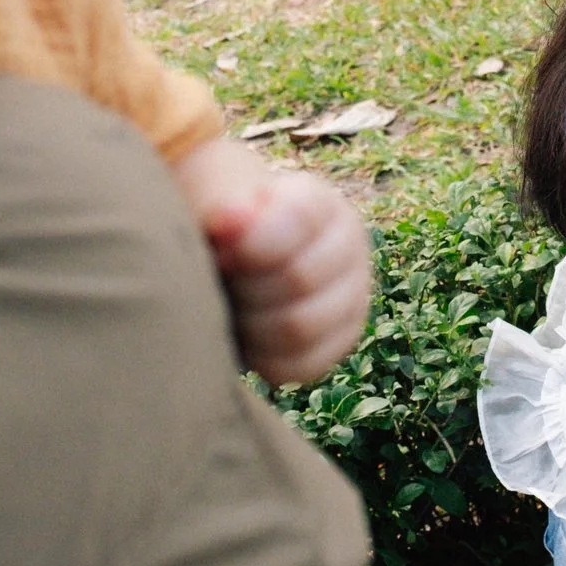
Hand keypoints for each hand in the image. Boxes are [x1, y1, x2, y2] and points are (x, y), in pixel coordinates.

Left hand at [173, 135, 372, 384]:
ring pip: (300, 327)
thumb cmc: (222, 231)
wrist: (235, 262)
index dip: (250, 242)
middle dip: (245, 286)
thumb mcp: (213, 206)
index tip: (219, 251)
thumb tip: (231, 218)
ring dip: (251, 324)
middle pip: (300, 279)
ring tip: (229, 309)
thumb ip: (217, 201)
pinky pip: (302, 364)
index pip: (299, 219)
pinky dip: (264, 357)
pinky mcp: (340, 342)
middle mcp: (349, 249)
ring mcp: (352, 298)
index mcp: (321, 205)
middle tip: (220, 282)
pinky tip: (244, 337)